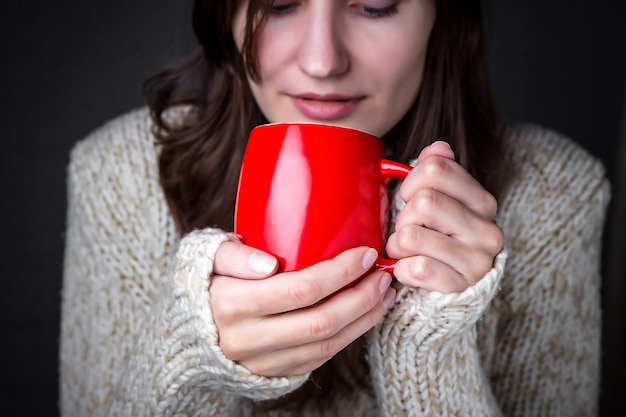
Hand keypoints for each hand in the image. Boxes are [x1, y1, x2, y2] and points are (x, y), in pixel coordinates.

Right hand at [210, 242, 395, 376]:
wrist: (195, 328)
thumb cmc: (210, 282)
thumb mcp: (211, 258)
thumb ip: (234, 255)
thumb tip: (269, 263)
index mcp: (232, 304)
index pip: (300, 289)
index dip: (340, 272)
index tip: (364, 254)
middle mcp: (247, 338)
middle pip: (320, 322)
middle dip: (360, 297)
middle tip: (381, 275)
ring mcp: (262, 362)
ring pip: (325, 346)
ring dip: (362, 319)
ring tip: (383, 295)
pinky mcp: (276, 373)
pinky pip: (320, 359)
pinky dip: (349, 336)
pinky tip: (365, 315)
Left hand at [386, 141, 502, 292]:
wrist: (451, 291)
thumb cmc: (437, 238)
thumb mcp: (438, 201)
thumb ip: (436, 172)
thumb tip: (439, 147)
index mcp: (482, 201)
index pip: (436, 168)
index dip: (411, 180)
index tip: (409, 196)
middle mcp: (487, 229)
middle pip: (424, 202)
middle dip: (402, 216)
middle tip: (407, 228)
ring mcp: (478, 260)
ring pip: (411, 236)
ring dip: (397, 245)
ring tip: (406, 251)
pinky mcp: (461, 287)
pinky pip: (415, 268)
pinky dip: (401, 269)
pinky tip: (409, 270)